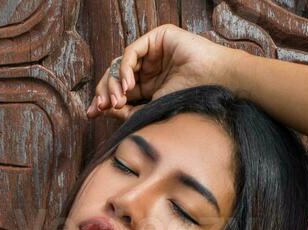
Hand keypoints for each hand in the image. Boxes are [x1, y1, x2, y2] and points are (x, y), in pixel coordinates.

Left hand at [85, 25, 235, 120]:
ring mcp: (153, 51)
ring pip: (121, 64)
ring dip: (114, 83)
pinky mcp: (158, 37)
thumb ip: (128, 110)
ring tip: (117, 102)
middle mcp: (149, 67)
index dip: (104, 99)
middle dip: (104, 91)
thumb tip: (102, 110)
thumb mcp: (152, 108)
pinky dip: (125, 69)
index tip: (92, 114)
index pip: (119, 89)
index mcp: (148, 84)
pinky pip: (132, 52)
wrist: (215, 84)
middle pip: (116, 75)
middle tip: (100, 107)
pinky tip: (128, 87)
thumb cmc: (190, 99)